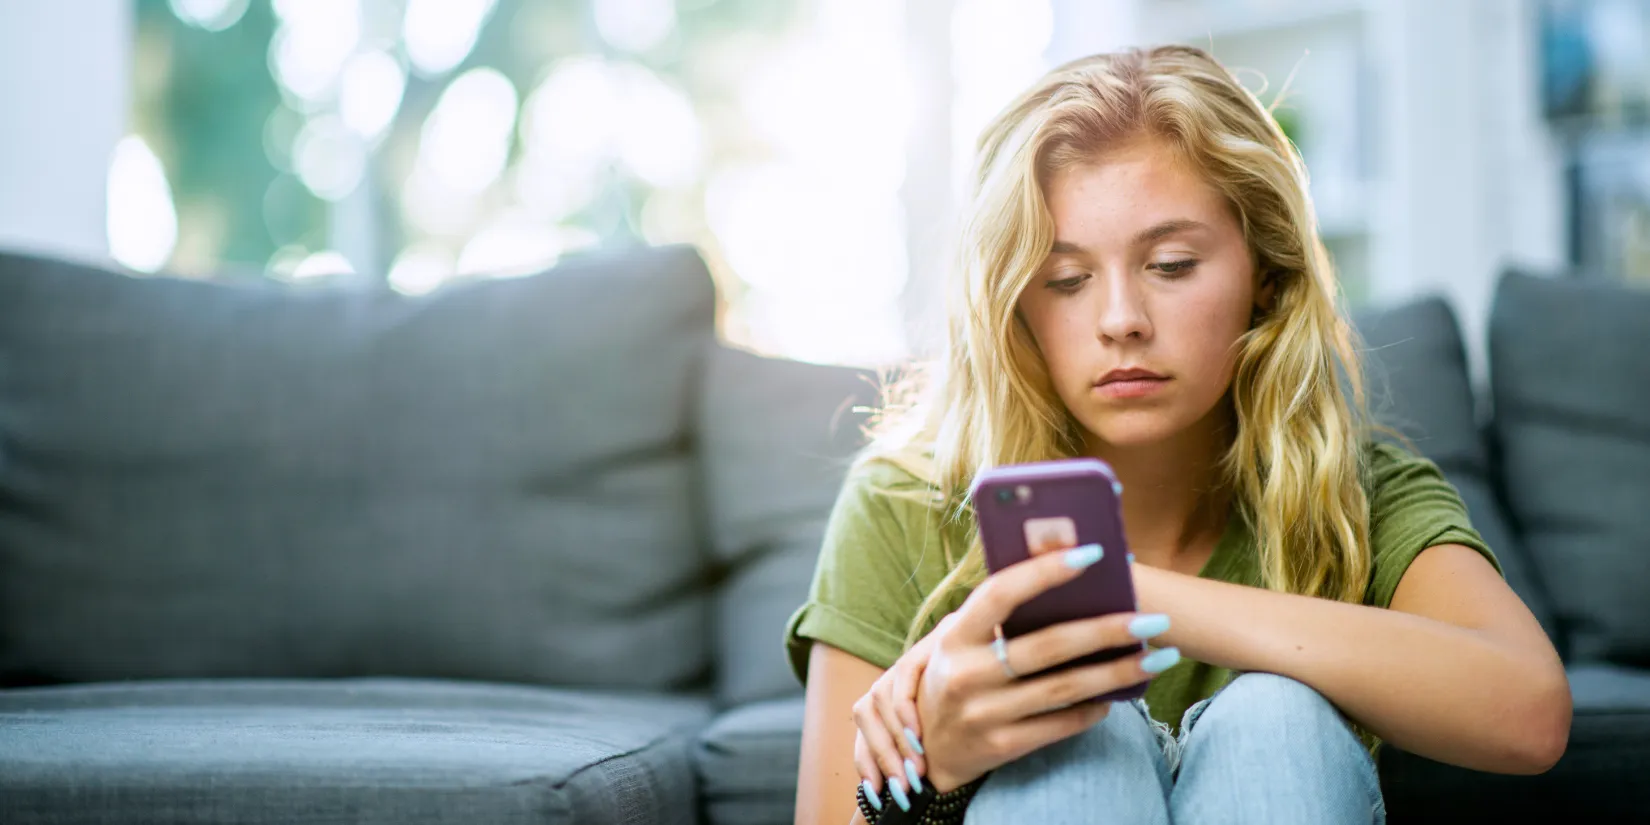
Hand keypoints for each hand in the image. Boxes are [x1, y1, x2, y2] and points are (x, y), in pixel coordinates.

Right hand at [854, 544, 1176, 801]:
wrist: (929, 749)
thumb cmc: (957, 677)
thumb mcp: (960, 642)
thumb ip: (998, 614)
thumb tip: (1064, 570)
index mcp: (954, 637)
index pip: (1001, 594)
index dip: (1045, 571)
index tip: (1093, 553)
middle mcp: (966, 675)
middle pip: (1049, 645)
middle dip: (1108, 630)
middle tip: (1154, 620)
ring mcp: (984, 714)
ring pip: (1065, 687)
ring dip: (1118, 672)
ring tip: (1159, 658)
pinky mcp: (1002, 746)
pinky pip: (1061, 724)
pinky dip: (1095, 707)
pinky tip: (1120, 695)